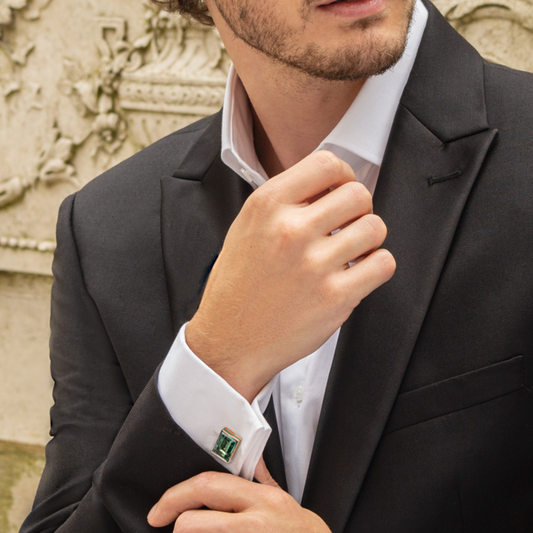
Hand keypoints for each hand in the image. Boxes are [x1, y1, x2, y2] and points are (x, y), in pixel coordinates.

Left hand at [147, 462, 330, 531]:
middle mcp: (254, 523)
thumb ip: (253, 481)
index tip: (159, 510)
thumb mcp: (277, 496)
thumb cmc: (296, 527)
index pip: (207, 486)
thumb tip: (228, 466)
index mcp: (259, 498)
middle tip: (163, 523)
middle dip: (175, 524)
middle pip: (193, 523)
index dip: (175, 496)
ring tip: (193, 531)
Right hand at [187, 150, 394, 400]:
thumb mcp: (246, 229)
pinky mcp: (335, 297)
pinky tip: (358, 272)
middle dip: (359, 209)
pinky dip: (377, 266)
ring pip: (375, 227)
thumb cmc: (236, 288)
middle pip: (358, 194)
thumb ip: (285, 203)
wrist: (229, 341)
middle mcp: (290, 230)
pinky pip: (383, 264)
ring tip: (352, 252)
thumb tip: (328, 187)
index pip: (327, 164)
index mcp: (266, 207)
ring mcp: (314, 264)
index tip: (343, 189)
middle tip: (348, 225)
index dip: (343, 175)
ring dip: (369, 239)